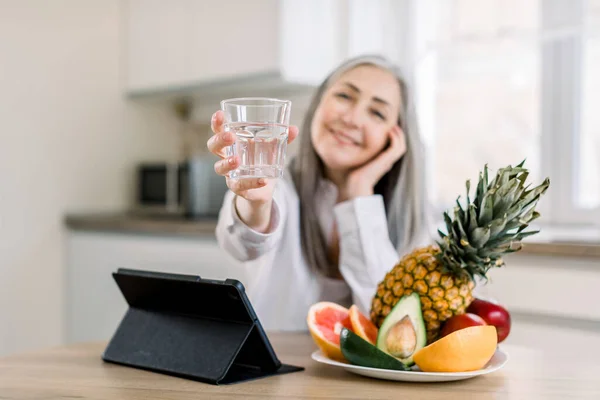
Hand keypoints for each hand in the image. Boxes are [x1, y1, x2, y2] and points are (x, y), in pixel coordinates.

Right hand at [207, 110, 298, 232]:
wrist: (264, 187)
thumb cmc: (262, 160)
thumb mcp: (273, 147)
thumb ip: (282, 137)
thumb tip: (293, 129)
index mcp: (232, 142)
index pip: (219, 129)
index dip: (217, 122)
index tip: (220, 114)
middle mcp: (226, 156)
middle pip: (213, 146)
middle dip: (219, 140)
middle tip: (230, 136)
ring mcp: (229, 172)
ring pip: (219, 167)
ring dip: (227, 162)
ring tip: (236, 160)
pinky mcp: (237, 187)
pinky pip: (239, 185)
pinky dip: (250, 183)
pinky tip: (262, 180)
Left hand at [338, 125, 405, 201]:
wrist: (356, 183)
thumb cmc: (355, 175)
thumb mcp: (360, 163)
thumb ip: (362, 157)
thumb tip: (354, 148)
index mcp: (383, 163)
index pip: (394, 150)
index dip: (394, 140)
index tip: (389, 130)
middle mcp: (388, 162)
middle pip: (400, 147)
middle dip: (399, 136)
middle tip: (394, 126)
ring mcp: (389, 161)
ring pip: (401, 146)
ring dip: (399, 135)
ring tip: (393, 126)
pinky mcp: (387, 160)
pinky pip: (396, 147)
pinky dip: (395, 138)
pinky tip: (389, 131)